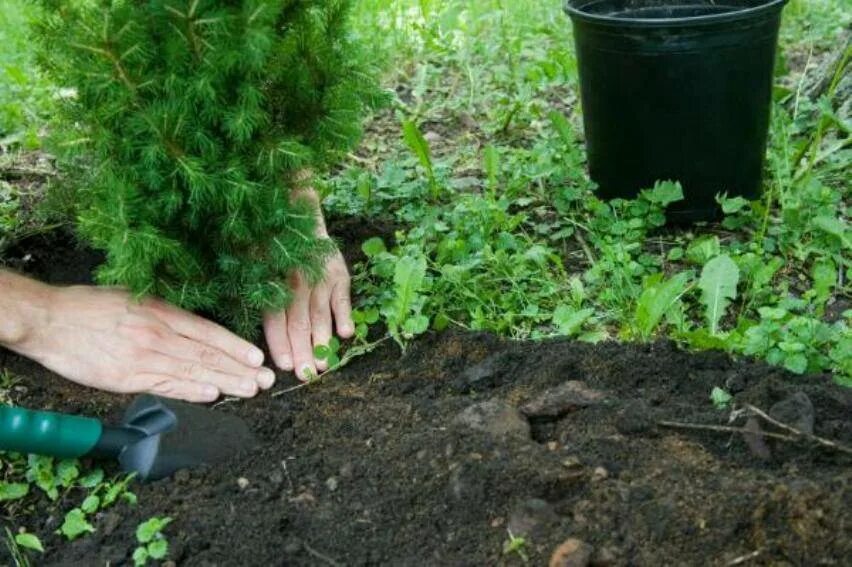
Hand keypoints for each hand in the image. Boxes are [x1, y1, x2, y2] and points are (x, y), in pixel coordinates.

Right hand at [13, 284, 274, 402]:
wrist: (50, 320)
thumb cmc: (90, 306)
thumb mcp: (134, 297)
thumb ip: (165, 313)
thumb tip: (195, 327)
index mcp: (161, 311)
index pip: (208, 332)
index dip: (236, 345)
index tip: (258, 356)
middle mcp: (157, 334)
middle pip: (208, 354)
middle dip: (241, 368)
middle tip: (266, 379)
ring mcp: (143, 357)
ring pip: (193, 372)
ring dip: (225, 382)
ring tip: (250, 389)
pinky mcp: (126, 377)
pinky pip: (166, 385)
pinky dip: (191, 391)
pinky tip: (212, 395)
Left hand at [263, 187, 353, 380]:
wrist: (297, 209)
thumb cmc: (267, 240)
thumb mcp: (247, 259)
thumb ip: (248, 288)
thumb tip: (237, 317)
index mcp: (273, 282)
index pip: (275, 319)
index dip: (279, 343)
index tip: (283, 365)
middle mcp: (297, 282)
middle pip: (300, 323)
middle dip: (303, 352)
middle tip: (306, 376)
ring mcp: (320, 278)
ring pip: (321, 315)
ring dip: (323, 342)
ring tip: (324, 365)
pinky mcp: (338, 273)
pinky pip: (343, 298)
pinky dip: (344, 315)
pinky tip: (345, 334)